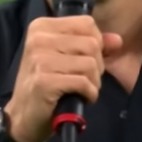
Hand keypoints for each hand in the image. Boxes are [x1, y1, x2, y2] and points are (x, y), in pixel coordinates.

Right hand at [4, 16, 122, 141]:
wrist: (23, 117)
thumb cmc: (46, 84)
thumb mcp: (67, 58)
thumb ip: (93, 46)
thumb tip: (117, 40)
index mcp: (42, 26)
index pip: (87, 24)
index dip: (96, 43)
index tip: (84, 60)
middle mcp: (38, 39)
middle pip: (92, 44)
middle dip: (97, 66)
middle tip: (83, 79)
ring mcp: (39, 59)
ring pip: (90, 64)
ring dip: (93, 82)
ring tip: (81, 90)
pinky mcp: (44, 81)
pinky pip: (83, 82)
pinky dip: (89, 93)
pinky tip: (80, 98)